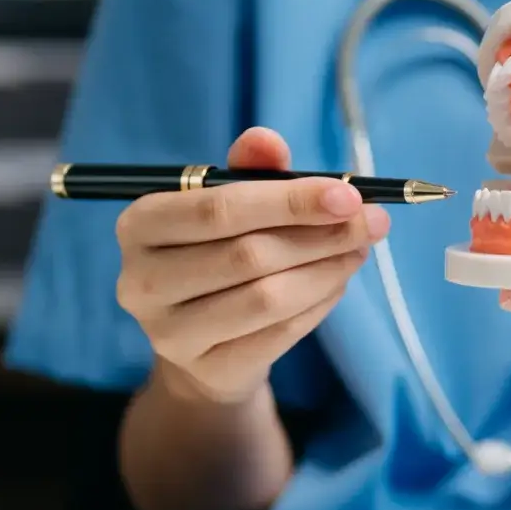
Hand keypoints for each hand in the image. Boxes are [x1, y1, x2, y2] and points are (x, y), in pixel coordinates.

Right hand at [114, 128, 387, 403]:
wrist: (201, 344)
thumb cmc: (216, 253)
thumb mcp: (227, 203)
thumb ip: (250, 170)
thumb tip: (268, 140)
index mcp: (140, 225)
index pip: (218, 209)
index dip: (289, 201)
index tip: (348, 195)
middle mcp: (142, 281)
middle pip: (247, 255)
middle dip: (320, 235)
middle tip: (370, 223)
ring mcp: (169, 333)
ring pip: (268, 297)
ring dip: (326, 270)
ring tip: (358, 250)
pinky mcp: (206, 369)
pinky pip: (279, 334)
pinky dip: (319, 304)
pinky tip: (337, 282)